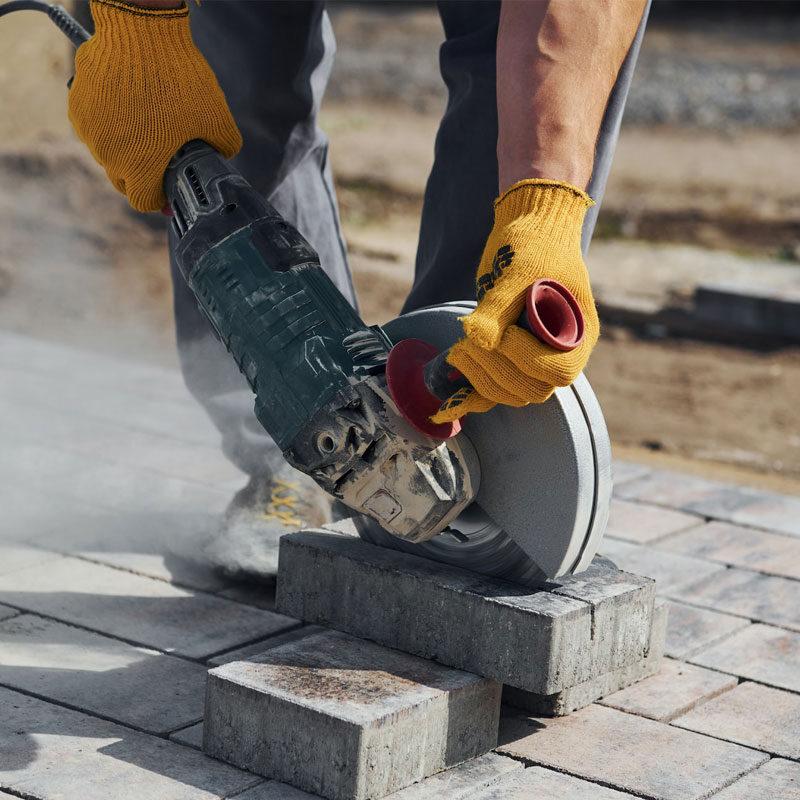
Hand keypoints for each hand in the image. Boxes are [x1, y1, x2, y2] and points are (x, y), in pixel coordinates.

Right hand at [68, 0, 241, 211]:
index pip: (144, 202)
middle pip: (124, 181)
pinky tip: (128, 108)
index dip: (160, 198)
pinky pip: (94, 127)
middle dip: (142, 176)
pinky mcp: (77, 106)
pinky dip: (109, 125)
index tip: (169, 187)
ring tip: (147, 127)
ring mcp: (89, 131)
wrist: (142, 33)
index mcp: (140, 168)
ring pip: (108, 154)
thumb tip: (223, 157)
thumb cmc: (180, 81)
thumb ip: (223, 149)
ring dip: (124, 149)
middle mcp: (108, 156)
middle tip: (160, 158)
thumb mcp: (217, 120)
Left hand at [432, 180, 599, 423]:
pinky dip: (472, 393)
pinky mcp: (510, 359)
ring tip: (459, 348)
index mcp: (578, 334)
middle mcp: (561, 353)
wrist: (528, 230)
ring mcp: (535, 359)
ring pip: (512, 394)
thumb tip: (476, 339)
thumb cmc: (533, 244)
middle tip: (469, 342)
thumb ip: (498, 306)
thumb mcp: (517, 270)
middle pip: (532, 390)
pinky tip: (448, 399)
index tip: (505, 332)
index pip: (559, 371)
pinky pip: (495, 387)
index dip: (528, 359)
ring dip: (481, 378)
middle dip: (496, 370)